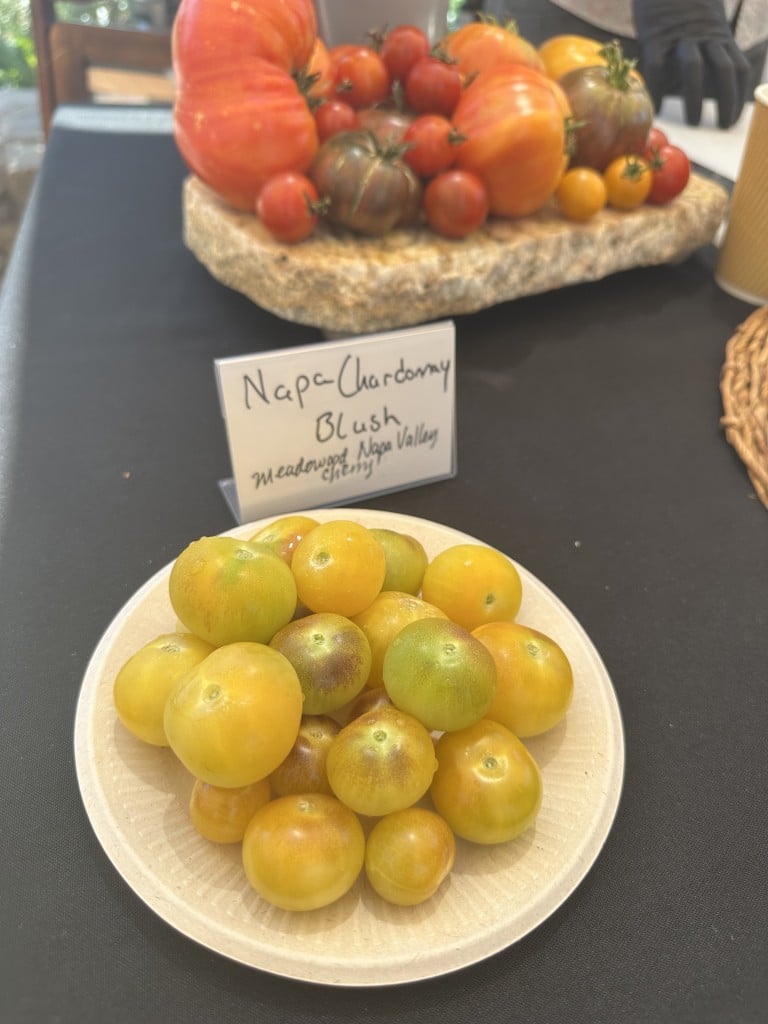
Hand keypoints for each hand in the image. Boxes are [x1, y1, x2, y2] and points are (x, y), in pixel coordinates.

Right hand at [632, 0, 750, 127]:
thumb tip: (705, 90)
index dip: (739, 95)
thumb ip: (706, 52)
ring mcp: (679, 35)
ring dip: (696, 98)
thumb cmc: (680, 8)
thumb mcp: (704, 25)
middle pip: (723, 69)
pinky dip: (658, 89)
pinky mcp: (654, 35)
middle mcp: (704, 36)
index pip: (738, 67)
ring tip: (694, 123)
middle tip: (722, 125)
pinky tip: (659, 109)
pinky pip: (656, 66)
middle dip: (726, 100)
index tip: (732, 120)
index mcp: (719, 35)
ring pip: (694, 67)